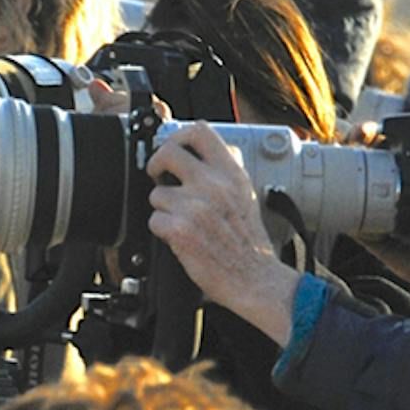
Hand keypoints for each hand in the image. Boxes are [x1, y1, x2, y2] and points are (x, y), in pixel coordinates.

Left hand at [145, 124, 301, 343]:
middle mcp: (214, 185)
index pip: (200, 131)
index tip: (173, 149)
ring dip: (162, 208)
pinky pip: (154, 220)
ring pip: (156, 194)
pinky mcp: (180, 230)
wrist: (256, 279)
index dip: (178, 136)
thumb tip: (203, 151)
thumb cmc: (249, 242)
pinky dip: (162, 231)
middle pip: (167, 152)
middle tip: (159, 178)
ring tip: (181, 221)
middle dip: (156, 165)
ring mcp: (195, 206)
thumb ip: (225, 172)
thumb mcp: (246, 195)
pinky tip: (179, 238)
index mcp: (231, 174)